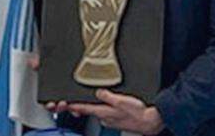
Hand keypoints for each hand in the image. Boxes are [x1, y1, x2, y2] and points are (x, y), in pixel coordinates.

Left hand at [47, 90, 164, 134]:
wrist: (150, 122)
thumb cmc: (138, 113)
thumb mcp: (121, 101)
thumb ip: (107, 96)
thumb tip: (97, 91)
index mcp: (103, 112)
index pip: (83, 108)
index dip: (72, 105)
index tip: (63, 103)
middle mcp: (104, 118)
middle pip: (87, 110)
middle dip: (79, 106)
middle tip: (70, 101)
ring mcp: (110, 120)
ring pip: (96, 111)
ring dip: (91, 106)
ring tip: (88, 100)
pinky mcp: (116, 120)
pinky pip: (105, 113)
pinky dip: (102, 108)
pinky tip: (105, 104)